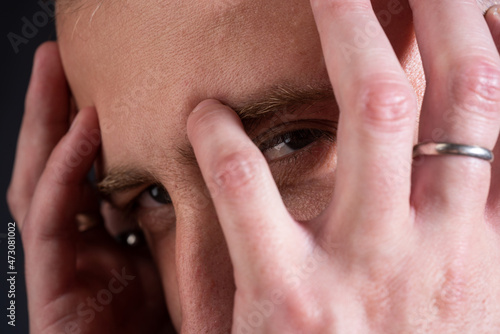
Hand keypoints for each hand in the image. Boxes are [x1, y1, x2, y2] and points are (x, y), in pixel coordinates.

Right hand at [7, 42, 172, 333]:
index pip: (91, 175)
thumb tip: (213, 170)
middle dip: (53, 112)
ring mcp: (63, 267)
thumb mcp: (186, 262)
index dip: (87, 128)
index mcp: (112, 243)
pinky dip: (63, 173)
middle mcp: (83, 249)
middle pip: (58, 171)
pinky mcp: (51, 290)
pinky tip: (81, 128)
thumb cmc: (188, 330)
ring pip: (42, 185)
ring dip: (45, 126)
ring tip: (52, 71)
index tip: (105, 84)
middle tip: (59, 59)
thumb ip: (182, 222)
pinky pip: (51, 222)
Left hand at [186, 1, 499, 331]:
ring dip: (347, 37)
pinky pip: (251, 191)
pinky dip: (226, 139)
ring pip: (370, 116)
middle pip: (451, 93)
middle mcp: (434, 244)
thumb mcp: (464, 297)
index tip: (466, 3)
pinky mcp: (288, 299)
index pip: (498, 119)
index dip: (488, 47)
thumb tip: (469, 152)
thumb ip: (469, 224)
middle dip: (434, 12)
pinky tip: (205, 113)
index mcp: (478, 246)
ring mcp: (365, 268)